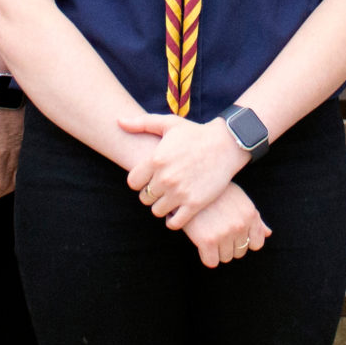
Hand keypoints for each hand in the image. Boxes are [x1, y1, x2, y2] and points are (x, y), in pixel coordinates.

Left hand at [119, 111, 248, 224]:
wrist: (226, 144)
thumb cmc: (196, 133)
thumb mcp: (168, 123)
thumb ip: (141, 123)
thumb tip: (118, 122)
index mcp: (156, 159)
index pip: (133, 183)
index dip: (139, 181)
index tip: (149, 178)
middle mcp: (165, 178)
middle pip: (144, 198)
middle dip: (151, 194)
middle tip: (162, 189)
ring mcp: (180, 193)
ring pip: (157, 211)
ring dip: (162, 206)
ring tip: (171, 199)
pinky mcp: (194, 204)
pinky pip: (174, 223)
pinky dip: (174, 219)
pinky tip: (179, 210)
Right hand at [180, 183, 272, 267]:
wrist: (190, 185)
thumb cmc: (216, 193)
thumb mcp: (239, 199)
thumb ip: (255, 218)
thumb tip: (268, 234)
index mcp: (250, 214)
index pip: (256, 244)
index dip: (244, 241)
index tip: (233, 234)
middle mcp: (240, 225)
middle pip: (239, 252)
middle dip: (229, 245)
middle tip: (216, 230)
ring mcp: (225, 233)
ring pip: (225, 257)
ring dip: (217, 250)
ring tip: (208, 233)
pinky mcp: (207, 240)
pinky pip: (211, 262)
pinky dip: (206, 256)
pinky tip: (201, 243)